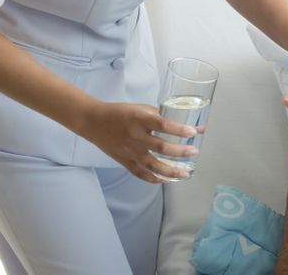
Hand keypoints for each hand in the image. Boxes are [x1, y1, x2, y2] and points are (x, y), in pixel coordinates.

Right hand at [78, 101, 202, 182]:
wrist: (93, 122)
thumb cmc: (120, 112)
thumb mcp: (140, 108)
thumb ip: (159, 115)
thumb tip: (182, 123)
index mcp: (140, 119)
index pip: (163, 125)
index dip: (179, 130)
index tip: (194, 132)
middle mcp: (135, 136)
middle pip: (161, 147)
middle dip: (180, 151)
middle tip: (194, 152)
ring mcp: (129, 151)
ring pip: (152, 164)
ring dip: (170, 170)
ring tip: (185, 173)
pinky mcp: (124, 161)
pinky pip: (140, 173)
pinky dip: (153, 178)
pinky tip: (165, 180)